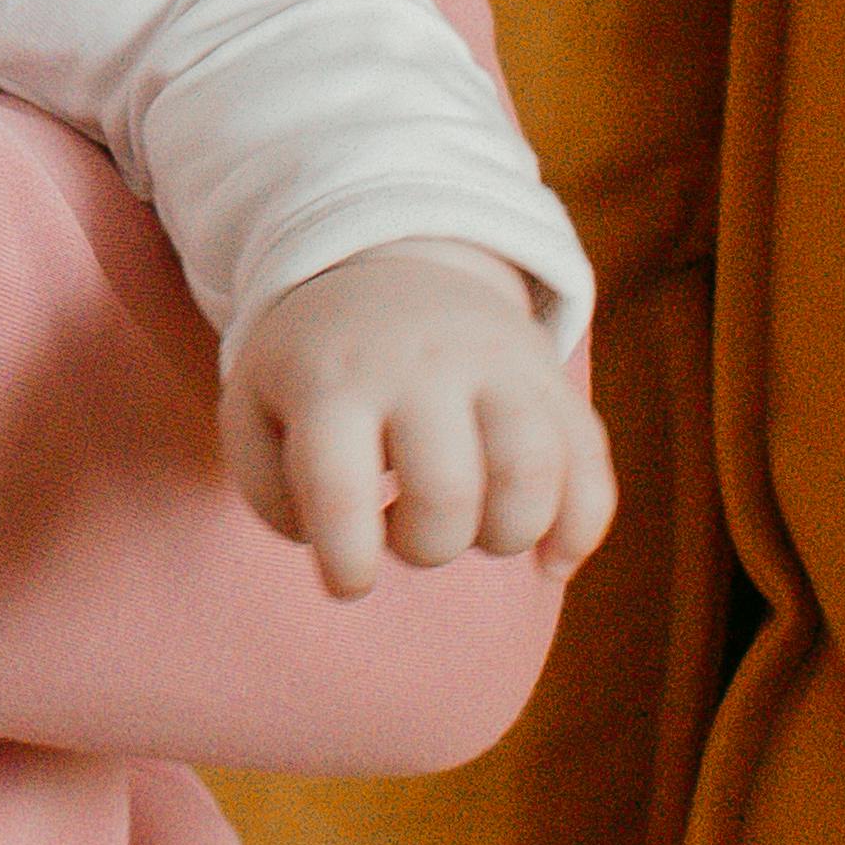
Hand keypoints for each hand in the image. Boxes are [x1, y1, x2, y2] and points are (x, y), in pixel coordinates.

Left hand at [220, 244, 618, 597]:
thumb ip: (269, 492)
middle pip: (447, 494)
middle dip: (428, 547)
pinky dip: (581, 528)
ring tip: (474, 529)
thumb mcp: (255, 407)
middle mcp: (420, 365)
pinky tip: (550, 561)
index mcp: (332, 379)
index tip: (348, 582)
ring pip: (532, 472)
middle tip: (405, 528)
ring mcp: (494, 363)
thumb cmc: (314, 366)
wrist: (390, 262)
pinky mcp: (549, 376)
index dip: (348, 565)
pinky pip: (590, 461)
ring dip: (507, 535)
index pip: (338, 493)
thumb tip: (338, 549)